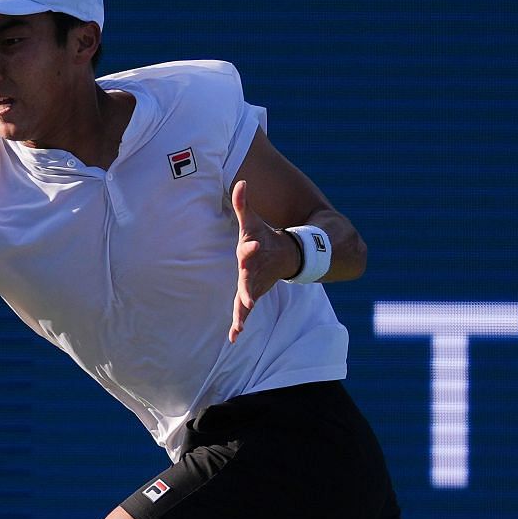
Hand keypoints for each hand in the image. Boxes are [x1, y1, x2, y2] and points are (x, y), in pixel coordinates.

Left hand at [229, 179, 299, 343]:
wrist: (283, 257)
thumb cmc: (261, 237)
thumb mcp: (251, 221)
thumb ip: (243, 203)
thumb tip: (240, 181)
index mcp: (254, 250)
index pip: (252, 248)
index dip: (252, 247)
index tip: (253, 246)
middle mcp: (255, 270)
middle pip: (250, 279)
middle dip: (249, 287)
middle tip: (248, 298)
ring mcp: (255, 285)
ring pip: (249, 299)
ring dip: (244, 311)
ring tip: (240, 324)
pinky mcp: (251, 296)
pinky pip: (244, 311)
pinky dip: (240, 323)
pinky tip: (234, 337)